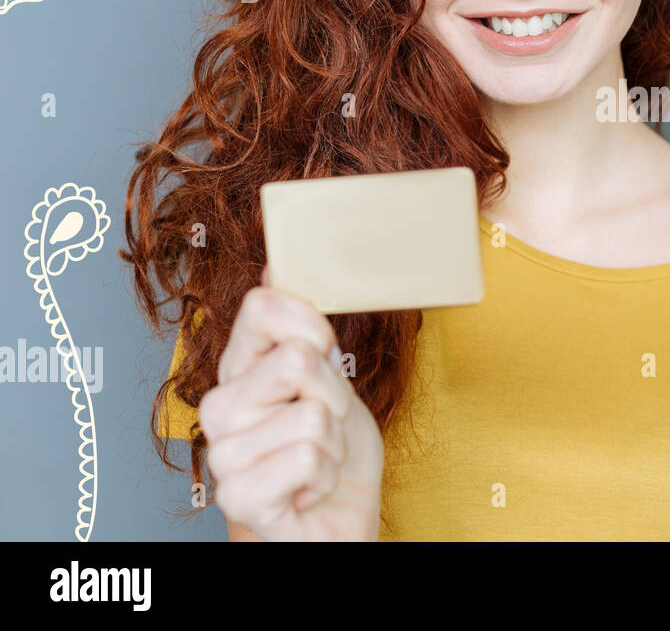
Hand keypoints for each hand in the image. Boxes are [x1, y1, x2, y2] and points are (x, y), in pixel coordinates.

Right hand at [198, 267, 383, 539]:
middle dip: (334, 395)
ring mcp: (224, 453)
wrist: (335, 519)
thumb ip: (301, 331)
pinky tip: (306, 488)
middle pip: (298, 360)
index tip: (324, 356)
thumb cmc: (332, 450)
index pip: (263, 306)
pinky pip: (306, 458)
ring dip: (333, 443)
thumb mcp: (329, 378)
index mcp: (238, 369)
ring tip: (316, 460)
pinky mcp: (237, 498)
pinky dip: (323, 475)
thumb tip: (273, 266)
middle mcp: (219, 406)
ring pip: (312, 415)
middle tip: (325, 424)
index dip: (312, 325)